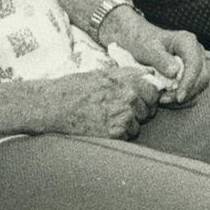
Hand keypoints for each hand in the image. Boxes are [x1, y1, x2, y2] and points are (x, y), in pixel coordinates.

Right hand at [45, 67, 162, 139]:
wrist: (55, 104)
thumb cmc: (77, 87)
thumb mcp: (106, 73)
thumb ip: (131, 74)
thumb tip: (151, 75)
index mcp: (129, 82)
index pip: (155, 91)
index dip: (148, 96)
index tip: (140, 99)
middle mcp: (130, 98)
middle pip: (149, 110)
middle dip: (139, 111)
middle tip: (119, 110)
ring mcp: (123, 117)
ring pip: (138, 125)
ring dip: (128, 124)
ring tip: (108, 118)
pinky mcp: (114, 133)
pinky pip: (127, 136)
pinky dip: (119, 134)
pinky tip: (104, 127)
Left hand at [105, 19, 209, 106]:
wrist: (141, 41)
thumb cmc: (143, 42)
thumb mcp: (148, 49)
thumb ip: (161, 60)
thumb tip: (175, 73)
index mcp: (187, 42)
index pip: (195, 65)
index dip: (189, 83)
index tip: (179, 97)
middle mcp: (196, 52)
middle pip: (202, 77)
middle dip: (186, 92)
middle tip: (165, 100)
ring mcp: (195, 63)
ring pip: (199, 85)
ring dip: (184, 97)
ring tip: (163, 99)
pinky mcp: (191, 73)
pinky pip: (193, 89)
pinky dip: (181, 96)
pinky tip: (167, 97)